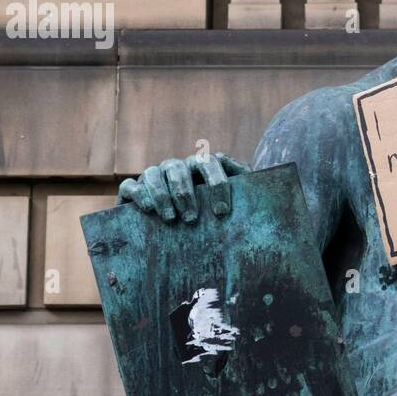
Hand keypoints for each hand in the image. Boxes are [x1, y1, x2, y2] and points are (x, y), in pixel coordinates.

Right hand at [117, 153, 250, 222]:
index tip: (221, 212)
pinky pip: (132, 186)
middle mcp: (177, 167)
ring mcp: (154, 176)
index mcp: (202, 166)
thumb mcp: (231, 206)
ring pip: (154, 174)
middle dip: (186, 193)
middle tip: (193, 219)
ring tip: (172, 219)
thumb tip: (265, 187)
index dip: (217, 184)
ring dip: (162, 195)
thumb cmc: (210, 216)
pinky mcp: (132, 190)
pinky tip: (148, 211)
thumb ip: (246, 192)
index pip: (212, 163)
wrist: (173, 232)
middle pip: (180, 169)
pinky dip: (139, 195)